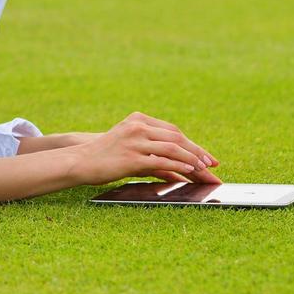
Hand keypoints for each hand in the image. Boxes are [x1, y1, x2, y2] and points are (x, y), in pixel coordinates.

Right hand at [71, 111, 221, 185]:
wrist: (80, 161)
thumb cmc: (105, 157)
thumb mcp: (131, 149)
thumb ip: (156, 156)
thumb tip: (181, 172)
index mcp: (138, 120)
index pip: (173, 131)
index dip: (194, 145)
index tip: (208, 158)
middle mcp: (138, 127)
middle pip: (177, 138)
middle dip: (198, 153)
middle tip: (213, 166)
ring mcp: (134, 141)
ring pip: (173, 149)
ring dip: (193, 161)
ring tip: (205, 172)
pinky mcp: (131, 157)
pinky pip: (161, 161)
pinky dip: (179, 167)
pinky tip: (189, 173)